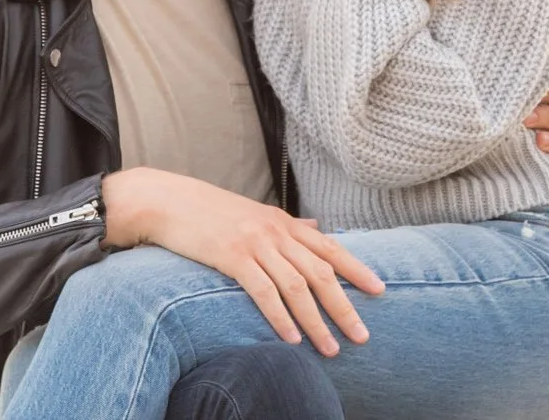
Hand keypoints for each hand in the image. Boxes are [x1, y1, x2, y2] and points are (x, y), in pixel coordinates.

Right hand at [102, 168, 383, 355]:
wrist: (168, 200)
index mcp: (285, 223)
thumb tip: (317, 227)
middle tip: (362, 335)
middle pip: (321, 273)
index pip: (330, 249)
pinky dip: (280, 317)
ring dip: (316, 321)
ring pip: (297, 286)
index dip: (357, 270)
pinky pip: (263, 291)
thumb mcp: (256, 213)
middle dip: (344, 306)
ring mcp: (256, 243)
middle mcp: (277, 232)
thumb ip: (289, 225)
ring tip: (331, 348)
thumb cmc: (211, 211)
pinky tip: (291, 339)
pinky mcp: (232, 256)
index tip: (380, 291)